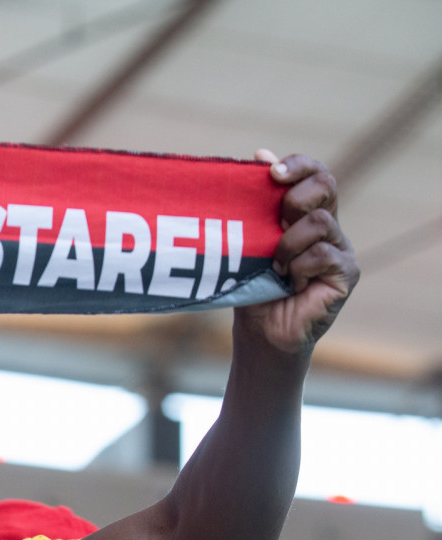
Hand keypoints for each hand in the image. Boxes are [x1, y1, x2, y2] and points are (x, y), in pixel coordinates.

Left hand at [237, 150, 359, 355]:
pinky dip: (299, 266)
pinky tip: (290, 282)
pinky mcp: (346, 273)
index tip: (271, 170)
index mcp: (305, 214)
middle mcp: (328, 226)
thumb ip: (256, 203)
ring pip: (320, 221)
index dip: (298, 165)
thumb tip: (260, 153)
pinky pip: (323, 254)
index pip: (315, 172)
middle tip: (277, 218)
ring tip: (276, 265)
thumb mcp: (247, 240)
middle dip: (296, 195)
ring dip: (288, 242)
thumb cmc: (251, 285)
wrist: (260, 332)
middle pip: (326, 184)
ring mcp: (340, 249)